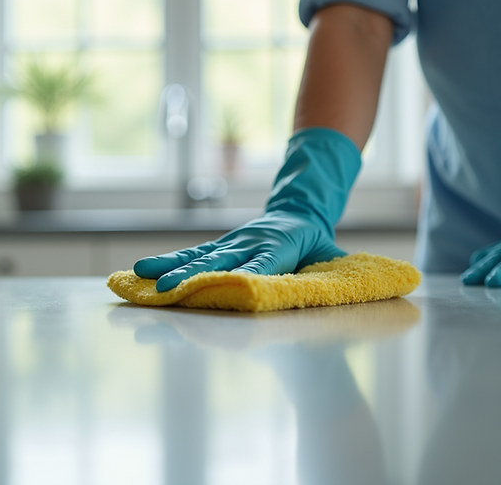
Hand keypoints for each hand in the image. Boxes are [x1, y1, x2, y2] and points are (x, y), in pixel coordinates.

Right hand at [134, 210, 345, 291]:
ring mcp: (231, 242)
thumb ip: (339, 271)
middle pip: (220, 262)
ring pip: (198, 256)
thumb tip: (358, 286)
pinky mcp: (219, 244)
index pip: (262, 265)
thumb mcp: (331, 253)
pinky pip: (191, 253)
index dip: (246, 276)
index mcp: (280, 247)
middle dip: (194, 277)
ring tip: (144, 277)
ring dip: (171, 268)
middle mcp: (250, 243)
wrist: (298, 208)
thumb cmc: (315, 239)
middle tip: (169, 291)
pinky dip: (167, 262)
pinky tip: (142, 270)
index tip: (227, 288)